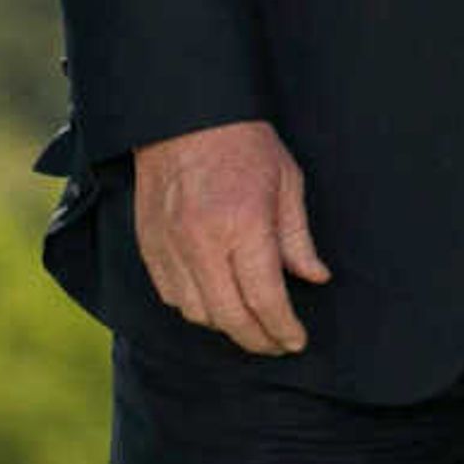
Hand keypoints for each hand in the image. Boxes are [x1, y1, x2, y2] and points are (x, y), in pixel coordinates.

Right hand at [132, 118, 329, 355]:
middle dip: (257, 339)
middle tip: (277, 346)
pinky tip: (216, 303)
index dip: (283, 328)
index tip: (296, 341)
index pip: (265, 298)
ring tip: (251, 324)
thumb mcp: (287, 183)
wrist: (182, 118)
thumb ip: (298, 239)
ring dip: (226, 326)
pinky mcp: (148, 246)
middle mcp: (202, 244)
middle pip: (229, 316)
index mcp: (244, 226)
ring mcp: (170, 247)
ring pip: (197, 312)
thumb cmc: (244, 146)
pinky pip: (170, 296)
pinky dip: (195, 308)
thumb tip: (315, 277)